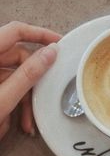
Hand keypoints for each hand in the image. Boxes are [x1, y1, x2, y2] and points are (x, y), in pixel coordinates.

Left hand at [0, 21, 60, 140]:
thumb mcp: (1, 100)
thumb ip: (27, 75)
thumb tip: (50, 52)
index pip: (16, 31)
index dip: (39, 33)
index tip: (58, 42)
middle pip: (16, 59)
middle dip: (31, 82)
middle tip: (43, 99)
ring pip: (10, 77)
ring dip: (21, 100)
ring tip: (26, 124)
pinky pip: (1, 89)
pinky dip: (9, 104)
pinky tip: (9, 124)